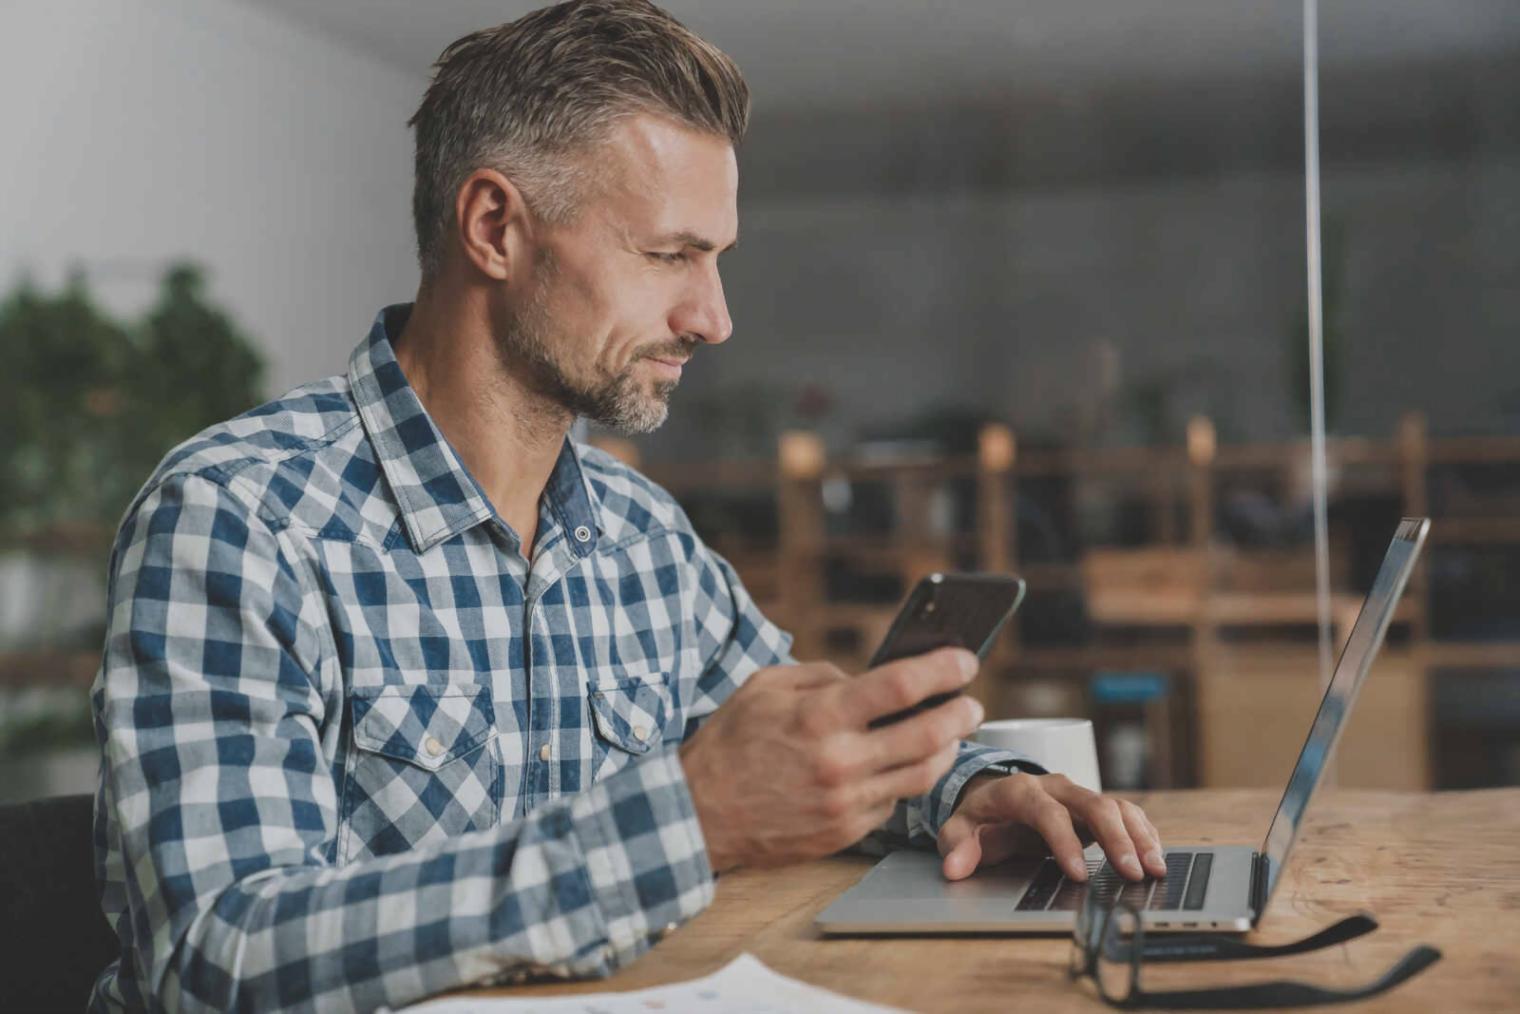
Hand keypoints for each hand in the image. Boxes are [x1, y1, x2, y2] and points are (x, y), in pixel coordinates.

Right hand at [680, 648, 983, 872]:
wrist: (699, 813)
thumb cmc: (729, 744)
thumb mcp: (765, 686)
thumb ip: (821, 674)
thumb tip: (865, 678)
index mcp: (819, 717)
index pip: (901, 686)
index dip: (942, 669)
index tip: (965, 660)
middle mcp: (839, 762)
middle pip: (929, 736)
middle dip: (962, 714)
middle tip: (973, 703)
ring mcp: (846, 802)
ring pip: (923, 775)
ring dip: (946, 750)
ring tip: (950, 733)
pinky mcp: (846, 832)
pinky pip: (894, 802)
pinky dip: (904, 779)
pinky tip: (900, 764)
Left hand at [938, 772, 1166, 882]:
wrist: (995, 798)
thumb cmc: (980, 817)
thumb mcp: (959, 828)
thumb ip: (957, 846)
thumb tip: (954, 868)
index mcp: (1019, 790)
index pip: (1046, 811)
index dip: (1064, 840)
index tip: (1079, 874)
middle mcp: (1055, 787)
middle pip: (1093, 804)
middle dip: (1116, 839)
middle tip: (1132, 874)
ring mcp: (1079, 795)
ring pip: (1116, 807)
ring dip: (1138, 837)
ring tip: (1154, 870)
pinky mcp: (1095, 807)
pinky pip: (1126, 814)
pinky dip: (1144, 835)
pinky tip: (1156, 859)